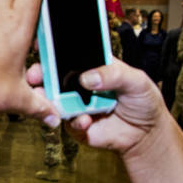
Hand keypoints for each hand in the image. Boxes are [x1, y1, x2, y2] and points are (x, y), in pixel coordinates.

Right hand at [48, 59, 168, 156]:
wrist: (146, 134)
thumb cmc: (143, 101)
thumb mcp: (136, 80)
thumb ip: (114, 74)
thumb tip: (88, 78)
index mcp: (92, 66)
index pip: (70, 55)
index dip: (55, 51)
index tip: (42, 47)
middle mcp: (79, 84)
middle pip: (54, 77)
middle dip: (41, 75)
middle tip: (35, 75)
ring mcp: (76, 105)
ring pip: (54, 100)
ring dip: (49, 100)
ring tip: (53, 100)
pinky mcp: (76, 125)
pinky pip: (67, 122)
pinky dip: (74, 121)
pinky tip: (86, 120)